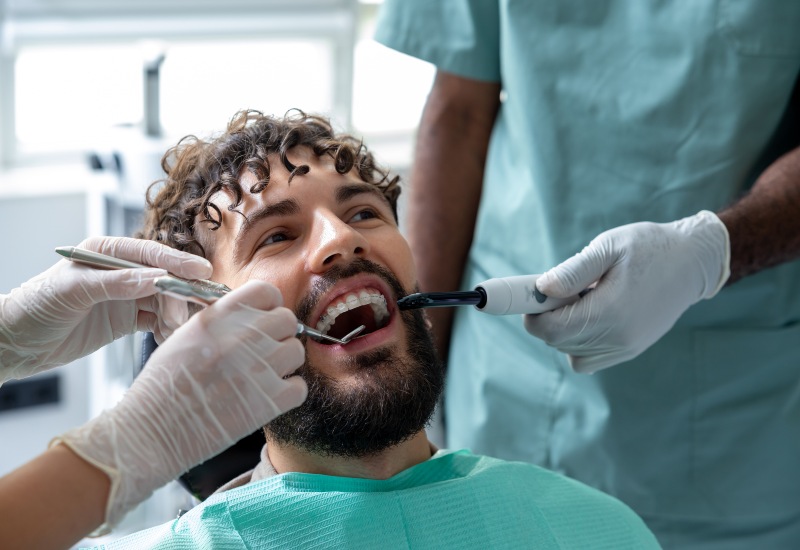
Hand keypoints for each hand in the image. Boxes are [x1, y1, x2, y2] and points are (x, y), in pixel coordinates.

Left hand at [0, 236, 211, 383]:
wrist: (17, 343)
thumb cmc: (36, 307)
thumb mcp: (73, 290)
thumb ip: (116, 283)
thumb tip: (156, 279)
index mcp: (108, 252)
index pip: (150, 254)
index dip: (177, 262)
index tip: (201, 272)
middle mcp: (121, 271)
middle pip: (165, 278)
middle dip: (178, 296)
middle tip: (181, 317)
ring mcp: (126, 296)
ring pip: (164, 301)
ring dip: (173, 316)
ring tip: (170, 333)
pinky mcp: (127, 319)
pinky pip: (157, 320)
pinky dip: (166, 329)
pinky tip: (165, 339)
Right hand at [54, 280, 306, 529]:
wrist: (151, 431)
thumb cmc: (162, 387)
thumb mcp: (185, 336)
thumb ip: (220, 321)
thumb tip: (251, 316)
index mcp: (219, 316)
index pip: (267, 291)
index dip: (268, 306)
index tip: (262, 320)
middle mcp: (243, 336)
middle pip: (287, 320)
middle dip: (277, 335)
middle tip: (261, 353)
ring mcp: (259, 368)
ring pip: (296, 351)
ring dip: (283, 364)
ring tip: (260, 377)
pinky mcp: (270, 401)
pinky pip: (299, 386)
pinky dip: (287, 393)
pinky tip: (266, 398)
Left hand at [523, 211, 729, 372]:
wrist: (693, 262)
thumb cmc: (649, 248)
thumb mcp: (608, 248)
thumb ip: (572, 271)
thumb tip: (541, 289)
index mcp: (610, 312)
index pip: (551, 329)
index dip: (532, 313)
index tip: (530, 294)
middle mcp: (618, 338)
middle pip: (557, 342)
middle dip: (547, 318)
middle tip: (559, 289)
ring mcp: (626, 348)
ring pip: (571, 353)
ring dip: (564, 331)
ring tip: (584, 299)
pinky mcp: (631, 350)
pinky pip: (589, 359)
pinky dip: (580, 342)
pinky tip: (592, 313)